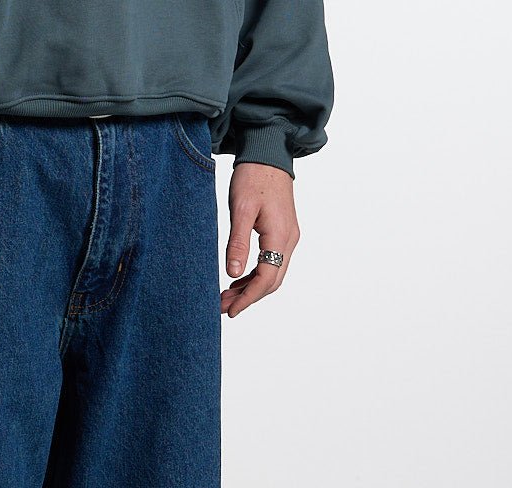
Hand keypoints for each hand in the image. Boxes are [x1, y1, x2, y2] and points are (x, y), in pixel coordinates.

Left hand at [222, 162, 299, 318]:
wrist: (268, 153)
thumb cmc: (254, 177)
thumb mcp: (241, 210)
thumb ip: (238, 243)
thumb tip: (232, 274)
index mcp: (280, 236)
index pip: (267, 278)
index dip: (248, 298)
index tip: (230, 311)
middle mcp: (289, 240)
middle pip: (272, 281)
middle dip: (248, 298)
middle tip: (223, 307)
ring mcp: (287, 237)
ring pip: (272, 273)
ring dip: (250, 288)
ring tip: (226, 297)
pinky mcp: (281, 233)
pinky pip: (271, 262)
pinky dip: (254, 275)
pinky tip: (237, 280)